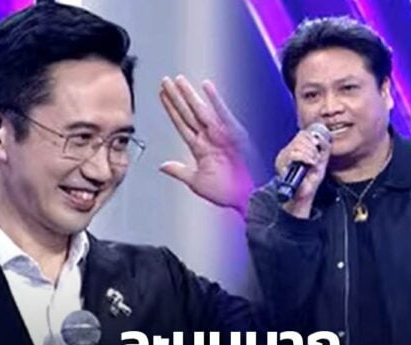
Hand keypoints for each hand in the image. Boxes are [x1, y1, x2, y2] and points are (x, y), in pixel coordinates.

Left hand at [159, 75, 252, 215]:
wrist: (248, 198)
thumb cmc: (228, 192)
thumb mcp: (197, 182)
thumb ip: (180, 171)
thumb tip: (163, 166)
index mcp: (200, 148)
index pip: (182, 124)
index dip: (171, 109)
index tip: (162, 95)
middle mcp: (209, 138)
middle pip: (188, 113)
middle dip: (177, 97)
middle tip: (165, 81)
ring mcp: (221, 135)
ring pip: (200, 111)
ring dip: (189, 95)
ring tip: (178, 80)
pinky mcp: (234, 135)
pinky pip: (222, 114)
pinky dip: (215, 100)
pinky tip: (206, 87)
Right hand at [275, 129, 331, 217]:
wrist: (303, 195)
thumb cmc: (310, 180)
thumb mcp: (321, 161)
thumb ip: (323, 148)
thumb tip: (322, 137)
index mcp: (295, 149)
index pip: (302, 134)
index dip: (312, 137)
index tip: (318, 145)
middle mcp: (287, 152)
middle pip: (300, 137)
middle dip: (312, 147)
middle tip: (316, 158)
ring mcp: (283, 157)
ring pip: (297, 144)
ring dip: (309, 152)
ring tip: (313, 162)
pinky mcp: (281, 164)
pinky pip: (293, 154)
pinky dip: (305, 157)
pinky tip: (310, 163)